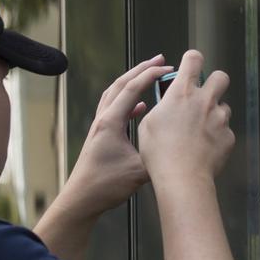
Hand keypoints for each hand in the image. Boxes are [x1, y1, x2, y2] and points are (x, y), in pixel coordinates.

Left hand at [64, 55, 172, 217]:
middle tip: (160, 60)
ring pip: (116, 94)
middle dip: (141, 69)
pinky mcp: (101, 135)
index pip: (132, 89)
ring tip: (151, 76)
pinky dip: (129, 102)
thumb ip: (158, 154)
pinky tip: (141, 108)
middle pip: (121, 84)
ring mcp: (100, 126)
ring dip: (133, 82)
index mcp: (111, 122)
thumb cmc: (105, 185)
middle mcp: (103, 119)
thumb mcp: (139, 170)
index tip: (167, 67)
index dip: (150, 75)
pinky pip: (115, 109)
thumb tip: (178, 144)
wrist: (81, 199)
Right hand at [139, 50, 234, 185]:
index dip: (192, 59)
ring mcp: (220, 118)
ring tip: (200, 130)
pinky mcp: (229, 136)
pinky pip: (226, 130)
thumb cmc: (161, 153)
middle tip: (204, 94)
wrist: (182, 177)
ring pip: (224, 106)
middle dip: (214, 82)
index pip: (193, 59)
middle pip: (220, 77)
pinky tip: (205, 147)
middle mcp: (204, 101)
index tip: (191, 63)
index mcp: (182, 93)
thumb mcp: (149, 123)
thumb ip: (163, 108)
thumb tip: (168, 106)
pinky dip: (217, 136)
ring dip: (215, 113)